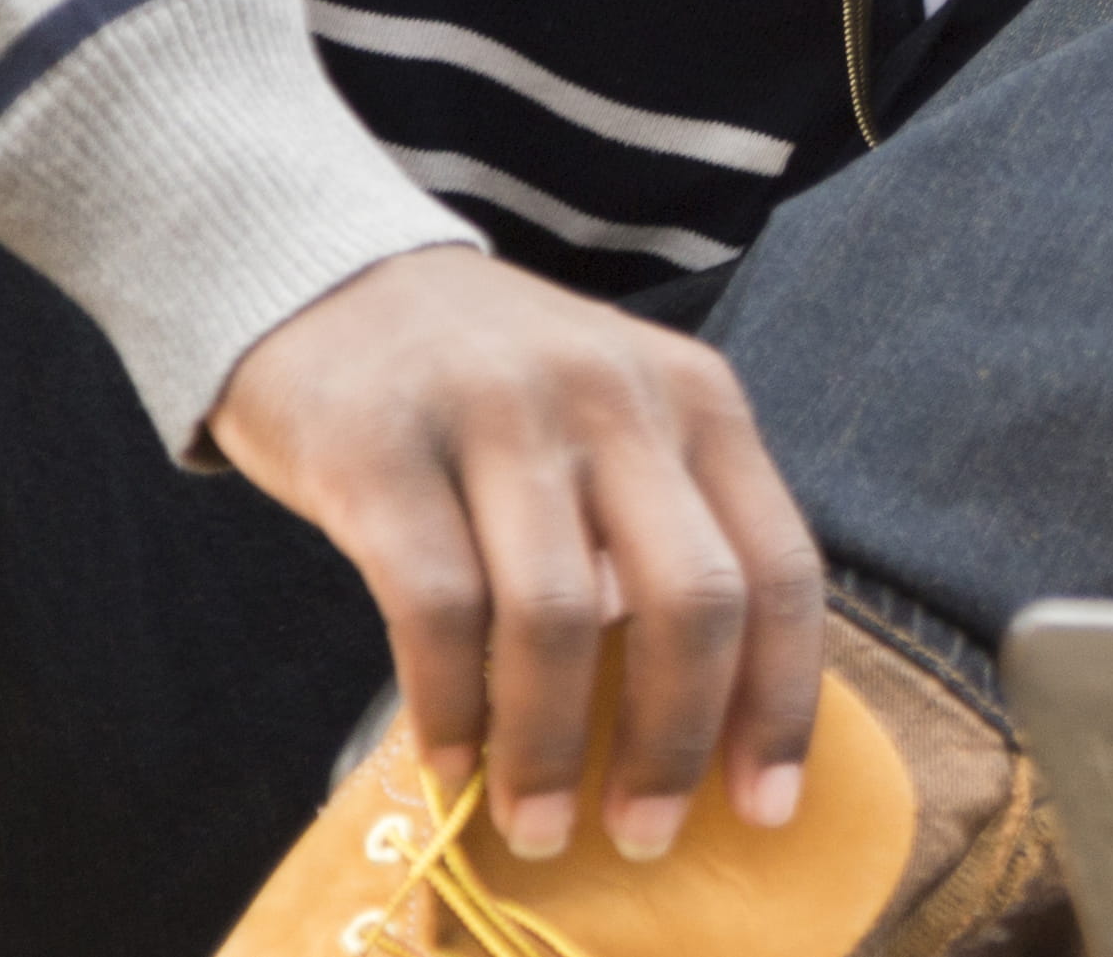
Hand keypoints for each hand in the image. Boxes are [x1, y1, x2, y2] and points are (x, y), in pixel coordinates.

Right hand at [207, 247, 825, 863]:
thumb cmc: (489, 390)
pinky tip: (451, 762)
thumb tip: (705, 714)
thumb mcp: (613, 427)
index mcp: (699, 400)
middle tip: (642, 833)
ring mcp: (499, 415)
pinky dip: (449, 703)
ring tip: (536, 821)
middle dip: (673, 738)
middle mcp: (616, 398)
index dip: (784, 698)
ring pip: (560, 615)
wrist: (329, 279)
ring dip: (549, 743)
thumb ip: (664, 533)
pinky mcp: (381, 446)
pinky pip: (434, 605)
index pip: (780, 565)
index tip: (767, 806)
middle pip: (690, 598)